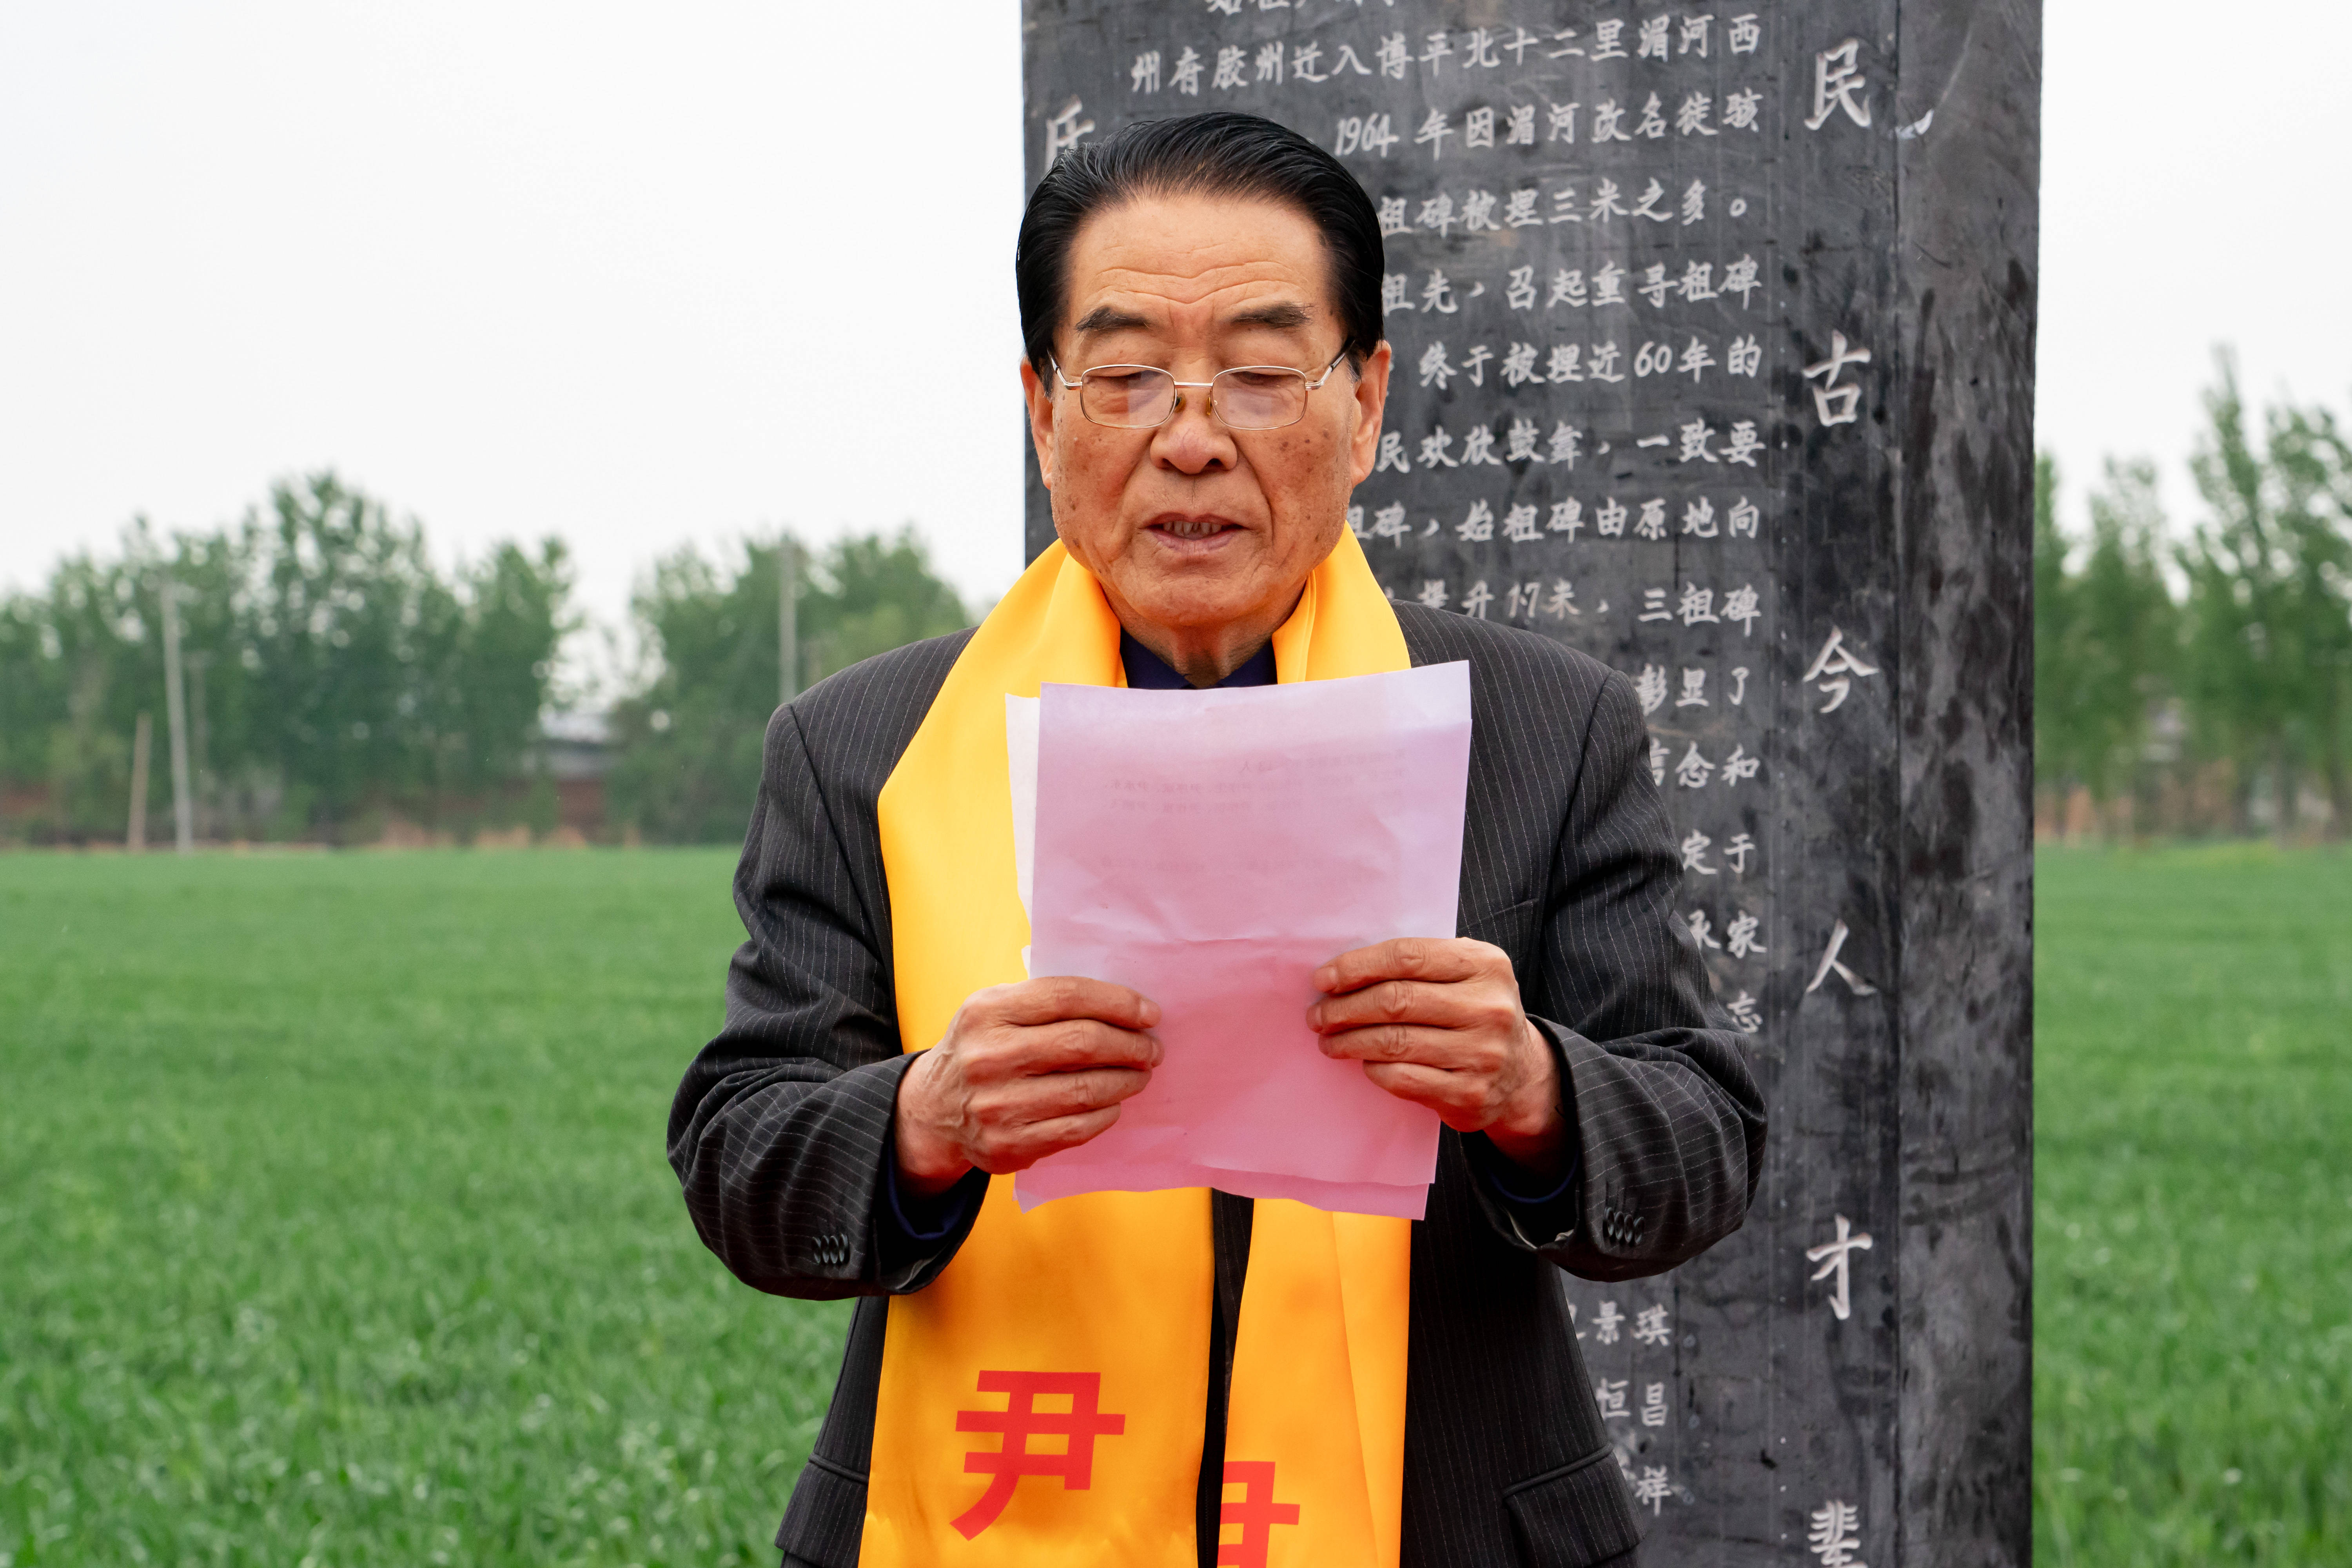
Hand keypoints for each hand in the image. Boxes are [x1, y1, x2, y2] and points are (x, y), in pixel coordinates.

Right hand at [893, 977, 1162, 1196]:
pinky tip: (1113, 1103)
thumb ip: (1046, 1002)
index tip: (1150, 1013)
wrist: (933, 1108)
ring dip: (1126, 1080)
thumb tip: (1125, 1007)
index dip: (1118, 1002)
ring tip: (1139, 1074)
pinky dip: (1105, 1114)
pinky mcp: (1007, 1145)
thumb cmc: (982, 1048)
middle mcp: (988, 1057)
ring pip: (1085, 1090)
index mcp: (987, 1011)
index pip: (1067, 996)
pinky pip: (1076, 1128)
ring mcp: (996, 1105)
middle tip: (1151, 1048)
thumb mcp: (995, 1009)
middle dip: (1130, 1044)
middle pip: (1082, 1043)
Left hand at [1307, 938, 1569, 1180]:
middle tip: (1318, 1014)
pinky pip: (1402, 1078)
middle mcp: (1489, 1008)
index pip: (1407, 956)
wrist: (1521, 1074)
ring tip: (1329, 1039)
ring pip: (1394, 1042)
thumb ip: (1420, 964)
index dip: (1357, 966)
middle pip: (1395, 1001)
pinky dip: (1374, 1068)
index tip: (1324, 979)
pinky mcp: (1469, 1095)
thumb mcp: (1465, 974)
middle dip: (1344, 1007)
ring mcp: (1482, 1054)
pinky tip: (1363, 1062)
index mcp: (1486, 965)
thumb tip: (1343, 971)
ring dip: (1348, 1040)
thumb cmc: (1475, 1012)